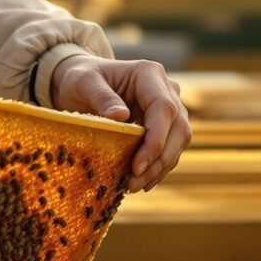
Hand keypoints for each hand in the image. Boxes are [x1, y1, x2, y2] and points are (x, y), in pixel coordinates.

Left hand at [48, 55, 190, 190]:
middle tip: (133, 183)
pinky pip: (170, 149)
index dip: (156, 140)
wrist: (83, 82)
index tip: (137, 166)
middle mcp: (166, 89)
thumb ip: (100, 96)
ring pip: (179, 142)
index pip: (164, 109)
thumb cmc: (81, 79)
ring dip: (160, 168)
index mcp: (149, 74)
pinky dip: (158, 168)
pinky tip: (141, 182)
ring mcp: (169, 107)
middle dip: (159, 160)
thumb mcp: (83, 82)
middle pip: (179, 128)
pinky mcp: (164, 125)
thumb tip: (121, 116)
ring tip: (133, 186)